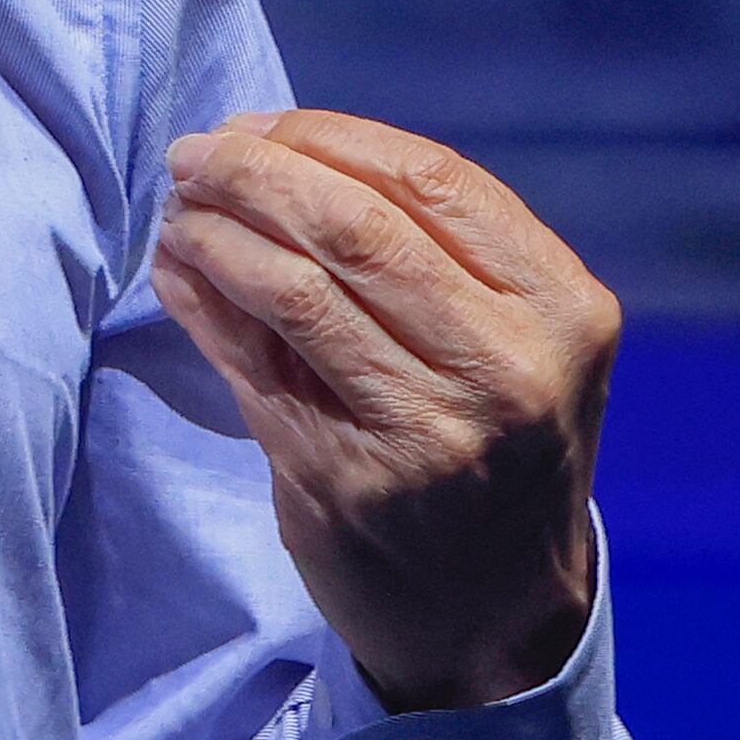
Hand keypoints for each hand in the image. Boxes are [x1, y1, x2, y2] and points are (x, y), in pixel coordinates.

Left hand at [150, 110, 615, 713]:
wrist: (498, 615)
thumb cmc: (497, 447)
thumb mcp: (515, 342)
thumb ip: (431, 250)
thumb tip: (273, 144)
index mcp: (563, 308)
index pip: (431, 178)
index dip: (328, 137)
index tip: (260, 124)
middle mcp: (506, 366)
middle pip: (356, 225)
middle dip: (258, 171)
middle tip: (195, 154)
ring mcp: (429, 429)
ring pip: (296, 288)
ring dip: (218, 230)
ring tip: (180, 207)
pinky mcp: (350, 480)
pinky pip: (254, 363)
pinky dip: (204, 300)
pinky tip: (177, 269)